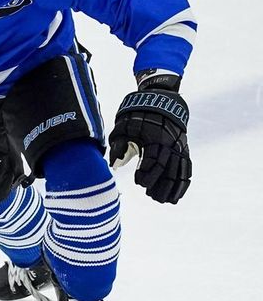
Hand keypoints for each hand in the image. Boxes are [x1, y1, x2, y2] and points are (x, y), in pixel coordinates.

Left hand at [107, 74, 190, 203]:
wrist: (161, 100)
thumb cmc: (137, 115)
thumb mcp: (124, 125)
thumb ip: (118, 144)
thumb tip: (113, 164)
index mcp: (155, 137)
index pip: (153, 160)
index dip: (147, 173)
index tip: (139, 183)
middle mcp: (170, 143)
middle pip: (168, 168)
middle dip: (161, 184)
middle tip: (152, 196)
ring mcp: (179, 147)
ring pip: (179, 171)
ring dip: (173, 187)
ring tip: (164, 200)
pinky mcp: (184, 149)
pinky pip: (186, 168)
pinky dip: (183, 183)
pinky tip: (177, 195)